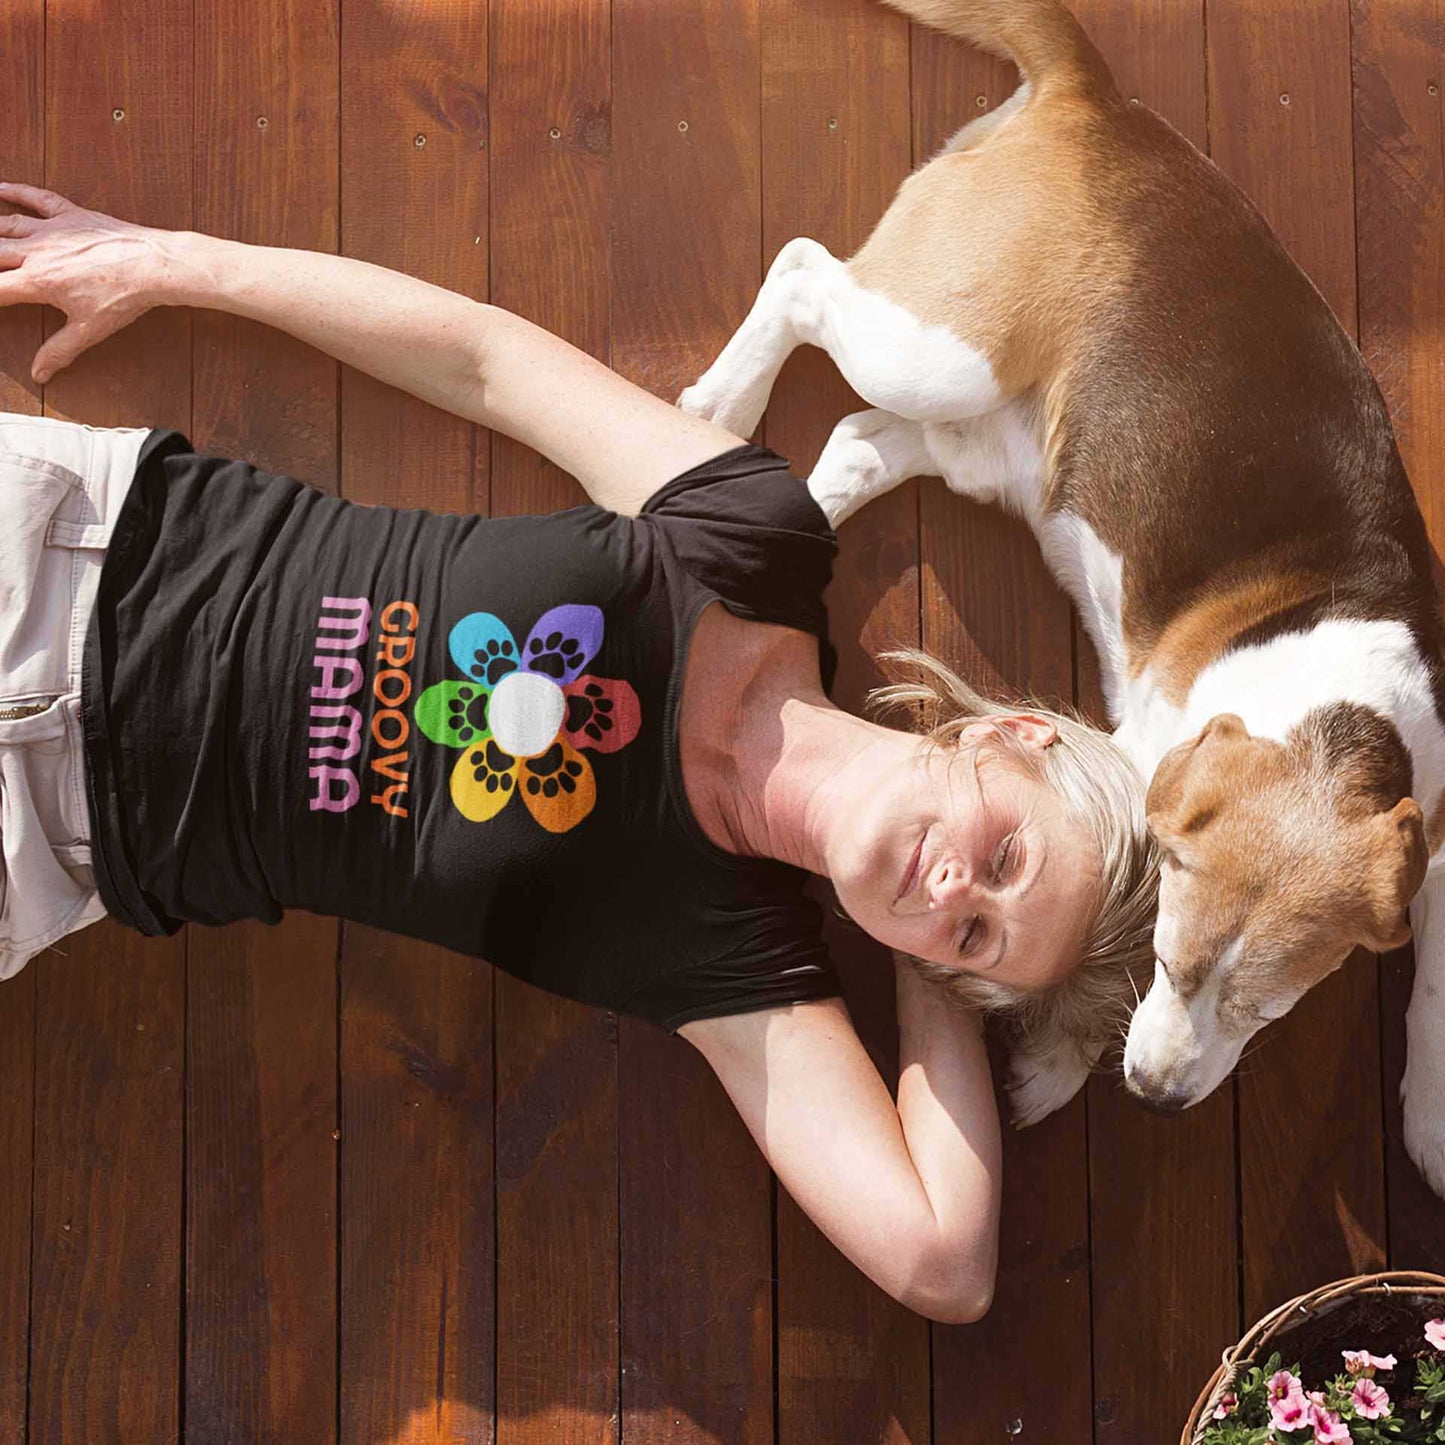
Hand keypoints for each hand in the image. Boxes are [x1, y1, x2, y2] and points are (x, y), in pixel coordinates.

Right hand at [0, 182, 177, 382]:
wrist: (153, 266)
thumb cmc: (123, 298)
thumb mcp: (89, 330)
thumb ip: (59, 350)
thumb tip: (39, 374)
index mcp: (37, 280)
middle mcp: (37, 250)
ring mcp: (52, 229)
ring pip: (7, 224)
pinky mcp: (70, 215)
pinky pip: (38, 198)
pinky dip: (18, 191)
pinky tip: (1, 187)